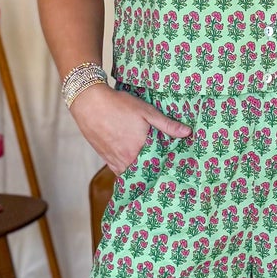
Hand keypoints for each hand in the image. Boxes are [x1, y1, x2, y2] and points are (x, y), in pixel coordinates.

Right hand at [69, 84, 189, 174]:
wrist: (89, 102)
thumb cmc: (119, 105)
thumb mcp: (146, 111)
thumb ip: (167, 124)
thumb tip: (187, 133)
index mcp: (138, 150)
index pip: (156, 167)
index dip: (165, 168)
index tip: (174, 169)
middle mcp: (126, 159)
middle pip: (143, 174)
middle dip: (153, 174)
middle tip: (163, 172)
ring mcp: (114, 160)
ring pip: (130, 174)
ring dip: (139, 174)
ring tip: (150, 172)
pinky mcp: (105, 158)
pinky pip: (118, 171)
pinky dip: (127, 172)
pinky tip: (133, 167)